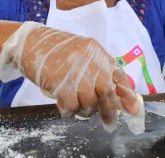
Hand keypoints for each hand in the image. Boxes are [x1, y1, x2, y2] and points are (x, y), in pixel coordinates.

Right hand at [0, 22, 140, 130]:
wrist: (30, 41)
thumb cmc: (56, 50)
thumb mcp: (82, 53)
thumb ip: (98, 69)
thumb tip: (116, 92)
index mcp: (97, 53)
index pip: (118, 75)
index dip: (127, 95)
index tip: (134, 110)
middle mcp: (89, 61)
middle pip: (107, 92)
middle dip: (109, 111)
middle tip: (109, 123)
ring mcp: (74, 71)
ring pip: (89, 101)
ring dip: (85, 110)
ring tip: (77, 107)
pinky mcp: (59, 82)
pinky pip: (71, 105)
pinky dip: (69, 111)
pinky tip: (65, 107)